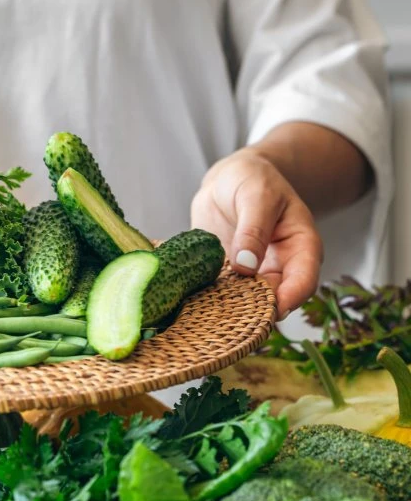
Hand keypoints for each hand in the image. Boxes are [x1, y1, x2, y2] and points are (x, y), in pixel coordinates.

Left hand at [191, 148, 322, 319]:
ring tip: (210, 315)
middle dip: (258, 312)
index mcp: (301, 246)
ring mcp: (254, 274)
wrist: (229, 179)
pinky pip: (225, 294)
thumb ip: (253, 229)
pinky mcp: (230, 276)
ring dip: (233, 310)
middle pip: (277, 299)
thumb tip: (246, 266)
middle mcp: (281, 266)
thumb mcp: (256, 196)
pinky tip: (195, 304)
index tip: (271, 311)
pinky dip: (213, 300)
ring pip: (250, 302)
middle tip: (232, 320)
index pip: (305, 281)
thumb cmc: (252, 179)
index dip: (290, 299)